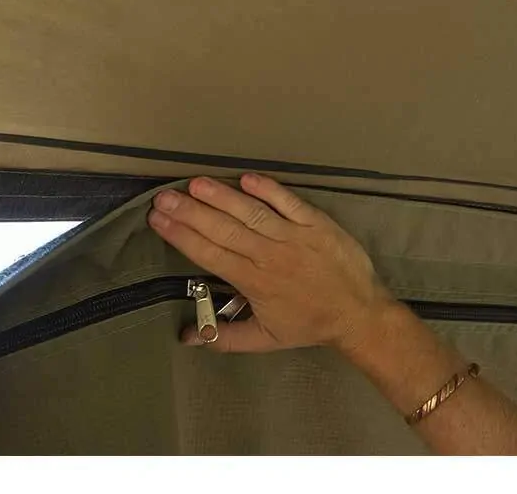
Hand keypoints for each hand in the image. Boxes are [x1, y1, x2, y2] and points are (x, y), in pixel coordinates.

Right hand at [148, 174, 393, 352]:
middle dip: (189, 212)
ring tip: (194, 184)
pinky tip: (245, 177)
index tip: (157, 219)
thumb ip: (224, 338)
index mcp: (254, 282)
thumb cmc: (309, 325)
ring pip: (251, 212)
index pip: (209, 254)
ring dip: (221, 196)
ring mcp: (294, 236)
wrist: (359, 314)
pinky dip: (268, 189)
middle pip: (223, 229)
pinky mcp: (316, 223)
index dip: (181, 236)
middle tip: (163, 196)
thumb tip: (186, 337)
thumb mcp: (265, 339)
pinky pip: (289, 202)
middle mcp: (270, 256)